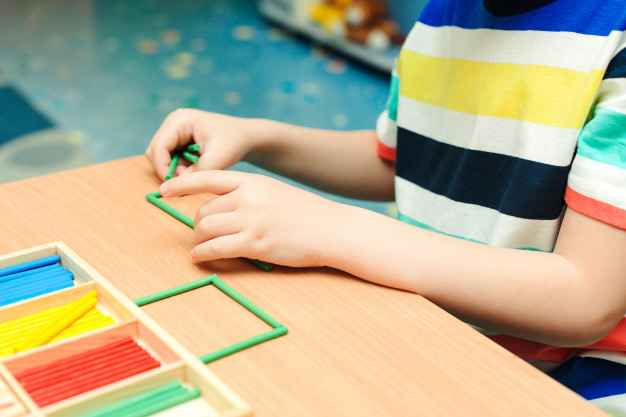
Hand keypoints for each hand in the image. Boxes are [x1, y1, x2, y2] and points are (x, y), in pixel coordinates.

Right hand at [145, 109, 270, 179]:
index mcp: (180, 120)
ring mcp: (174, 130)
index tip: (175, 185)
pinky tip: (196, 169)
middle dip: (168, 169)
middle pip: (155, 151)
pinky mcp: (179, 140)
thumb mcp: (218, 159)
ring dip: (174, 170)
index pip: (159, 146)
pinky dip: (179, 168)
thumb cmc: (234, 143)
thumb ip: (197, 173)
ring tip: (196, 173)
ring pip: (161, 157)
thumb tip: (176, 186)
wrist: (246, 137)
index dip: (162, 168)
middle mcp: (173, 122)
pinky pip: (170, 158)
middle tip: (187, 181)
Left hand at [160, 171, 351, 266]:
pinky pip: (215, 248)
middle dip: (198, 224)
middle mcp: (248, 198)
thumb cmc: (307, 214)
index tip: (163, 190)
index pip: (209, 178)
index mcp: (253, 182)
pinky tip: (200, 257)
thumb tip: (223, 208)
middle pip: (204, 210)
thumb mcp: (276, 193)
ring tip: (201, 246)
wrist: (333, 229)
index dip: (182, 184)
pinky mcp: (255, 244)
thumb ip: (250, 196)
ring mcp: (251, 221)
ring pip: (205, 228)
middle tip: (201, 233)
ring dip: (198, 239)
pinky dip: (202, 254)